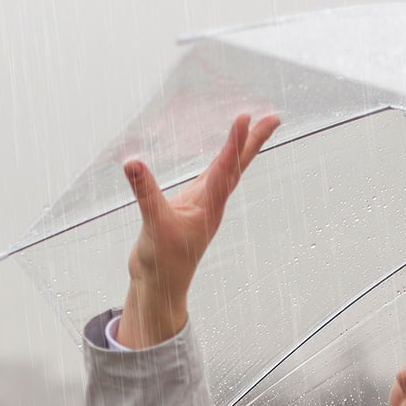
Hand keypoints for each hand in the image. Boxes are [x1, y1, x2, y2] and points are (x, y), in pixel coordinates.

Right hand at [116, 111, 279, 348]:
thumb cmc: (162, 263)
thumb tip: (132, 163)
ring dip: (240, 150)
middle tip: (273, 117)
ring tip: (251, 129)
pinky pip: (210, 180)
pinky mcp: (188, 210)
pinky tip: (220, 160)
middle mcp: (210, 204)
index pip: (226, 167)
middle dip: (254, 141)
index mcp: (209, 206)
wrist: (160, 289)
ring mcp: (201, 206)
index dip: (235, 141)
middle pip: (237, 166)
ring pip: (226, 172)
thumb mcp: (152, 225)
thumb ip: (145, 192)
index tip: (246, 116)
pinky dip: (218, 164)